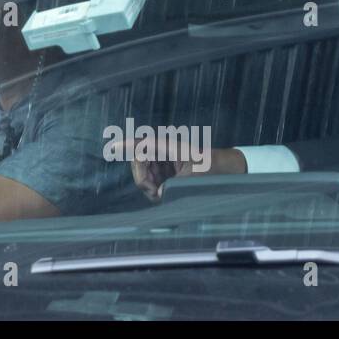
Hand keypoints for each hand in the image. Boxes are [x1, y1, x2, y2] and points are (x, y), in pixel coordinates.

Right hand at [123, 145, 245, 202]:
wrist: (225, 167)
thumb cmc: (212, 167)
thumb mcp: (194, 176)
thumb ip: (175, 185)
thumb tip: (160, 194)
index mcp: (168, 146)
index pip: (142, 144)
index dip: (125, 145)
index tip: (112, 147)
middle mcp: (162, 151)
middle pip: (138, 162)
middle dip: (142, 178)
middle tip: (154, 192)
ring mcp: (163, 161)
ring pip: (143, 172)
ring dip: (148, 185)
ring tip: (163, 194)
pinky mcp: (165, 170)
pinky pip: (152, 179)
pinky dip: (154, 188)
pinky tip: (165, 192)